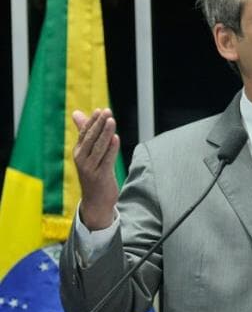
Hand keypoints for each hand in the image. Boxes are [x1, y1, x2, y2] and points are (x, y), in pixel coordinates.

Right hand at [73, 108, 119, 229]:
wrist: (95, 201)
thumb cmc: (93, 172)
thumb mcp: (87, 152)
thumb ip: (84, 132)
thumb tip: (76, 112)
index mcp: (78, 152)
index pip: (84, 134)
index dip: (92, 121)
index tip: (100, 110)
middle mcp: (82, 159)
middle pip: (91, 139)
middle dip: (99, 124)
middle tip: (107, 111)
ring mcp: (90, 168)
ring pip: (99, 148)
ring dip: (106, 133)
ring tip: (112, 121)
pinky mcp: (100, 176)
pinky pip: (106, 160)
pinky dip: (111, 148)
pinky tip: (115, 138)